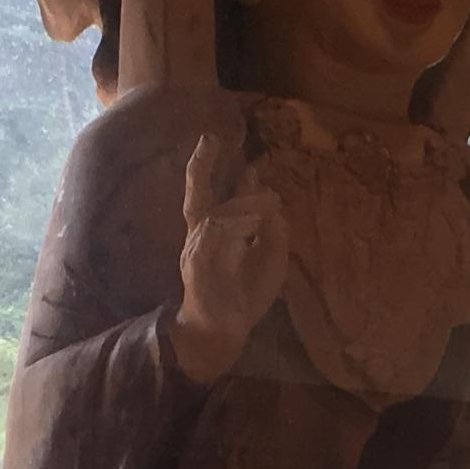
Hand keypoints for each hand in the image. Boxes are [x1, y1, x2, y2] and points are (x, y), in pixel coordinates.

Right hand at [171, 132, 287, 380]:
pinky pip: (214, 240)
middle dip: (201, 166)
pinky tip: (253, 223)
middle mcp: (199, 237)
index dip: (222, 174)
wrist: (223, 330)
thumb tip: (274, 203)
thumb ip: (272, 231)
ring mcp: (195, 251)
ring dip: (243, 205)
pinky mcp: (197, 267)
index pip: (214, 196)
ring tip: (269, 200)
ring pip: (216, 216)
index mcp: (214, 233)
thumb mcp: (270, 258)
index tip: (233, 152)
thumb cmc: (245, 294)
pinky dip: (235, 228)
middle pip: (197, 197)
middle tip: (210, 139)